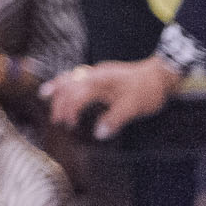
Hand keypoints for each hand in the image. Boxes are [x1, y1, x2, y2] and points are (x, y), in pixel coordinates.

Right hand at [43, 58, 178, 138]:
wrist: (160, 74)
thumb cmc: (146, 91)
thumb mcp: (132, 108)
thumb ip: (113, 120)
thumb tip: (98, 133)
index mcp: (98, 83)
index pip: (75, 96)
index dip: (69, 111)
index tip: (69, 125)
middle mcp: (93, 74)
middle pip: (67, 85)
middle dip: (58, 101)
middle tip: (56, 119)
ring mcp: (97, 72)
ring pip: (70, 76)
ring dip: (57, 87)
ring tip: (45, 94)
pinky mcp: (101, 73)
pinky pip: (77, 75)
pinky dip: (66, 81)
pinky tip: (65, 86)